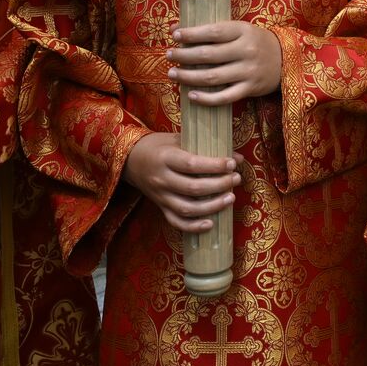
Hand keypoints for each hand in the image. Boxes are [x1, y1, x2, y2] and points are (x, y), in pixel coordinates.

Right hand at [124, 132, 243, 232]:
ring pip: (187, 208)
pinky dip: (193, 226)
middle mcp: (161, 179)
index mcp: (165, 158)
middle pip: (192, 188)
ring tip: (231, 198)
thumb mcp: (178, 139)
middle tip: (236, 179)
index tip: (232, 163)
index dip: (214, 165)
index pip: (191, 164)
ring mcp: (160, 196)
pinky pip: (176, 222)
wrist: (130, 160)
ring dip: (212, 206)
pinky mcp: (160, 207)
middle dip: (219, 185)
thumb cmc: (158, 146)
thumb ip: (204, 148)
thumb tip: (237, 157)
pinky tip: (211, 224)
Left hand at [169, 20, 281, 105]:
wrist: (286, 59)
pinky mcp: (250, 89)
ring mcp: (249, 71)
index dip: (192, 34)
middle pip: (209, 55)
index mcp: (243, 31)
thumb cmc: (255, 42)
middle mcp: (246, 51)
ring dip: (189, 76)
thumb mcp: (240, 30)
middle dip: (184, 55)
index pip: (214, 31)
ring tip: (172, 74)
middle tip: (169, 55)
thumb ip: (213, 30)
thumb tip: (176, 30)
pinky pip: (225, 97)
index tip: (175, 35)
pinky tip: (191, 95)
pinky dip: (207, 99)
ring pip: (213, 77)